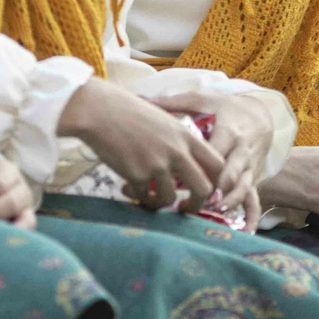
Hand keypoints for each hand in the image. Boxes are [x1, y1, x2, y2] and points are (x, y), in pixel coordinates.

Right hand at [59, 78, 224, 211]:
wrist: (100, 110)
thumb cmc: (129, 111)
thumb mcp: (164, 120)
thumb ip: (178, 141)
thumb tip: (187, 164)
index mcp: (186, 136)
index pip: (218, 164)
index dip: (215, 181)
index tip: (203, 187)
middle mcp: (177, 152)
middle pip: (204, 189)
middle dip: (197, 204)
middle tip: (184, 208)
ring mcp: (157, 165)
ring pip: (170, 199)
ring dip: (158, 203)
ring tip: (147, 197)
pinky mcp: (137, 175)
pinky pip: (143, 197)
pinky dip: (136, 197)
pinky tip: (126, 188)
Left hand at [150, 90, 274, 215]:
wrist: (259, 115)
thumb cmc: (224, 108)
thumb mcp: (202, 100)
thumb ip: (174, 103)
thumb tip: (141, 98)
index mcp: (228, 130)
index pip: (215, 150)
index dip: (201, 165)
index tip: (183, 175)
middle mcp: (241, 150)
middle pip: (231, 171)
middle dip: (217, 188)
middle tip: (200, 201)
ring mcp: (249, 167)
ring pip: (243, 187)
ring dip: (230, 201)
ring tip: (215, 212)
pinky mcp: (253, 178)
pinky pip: (255, 199)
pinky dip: (251, 217)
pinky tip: (244, 232)